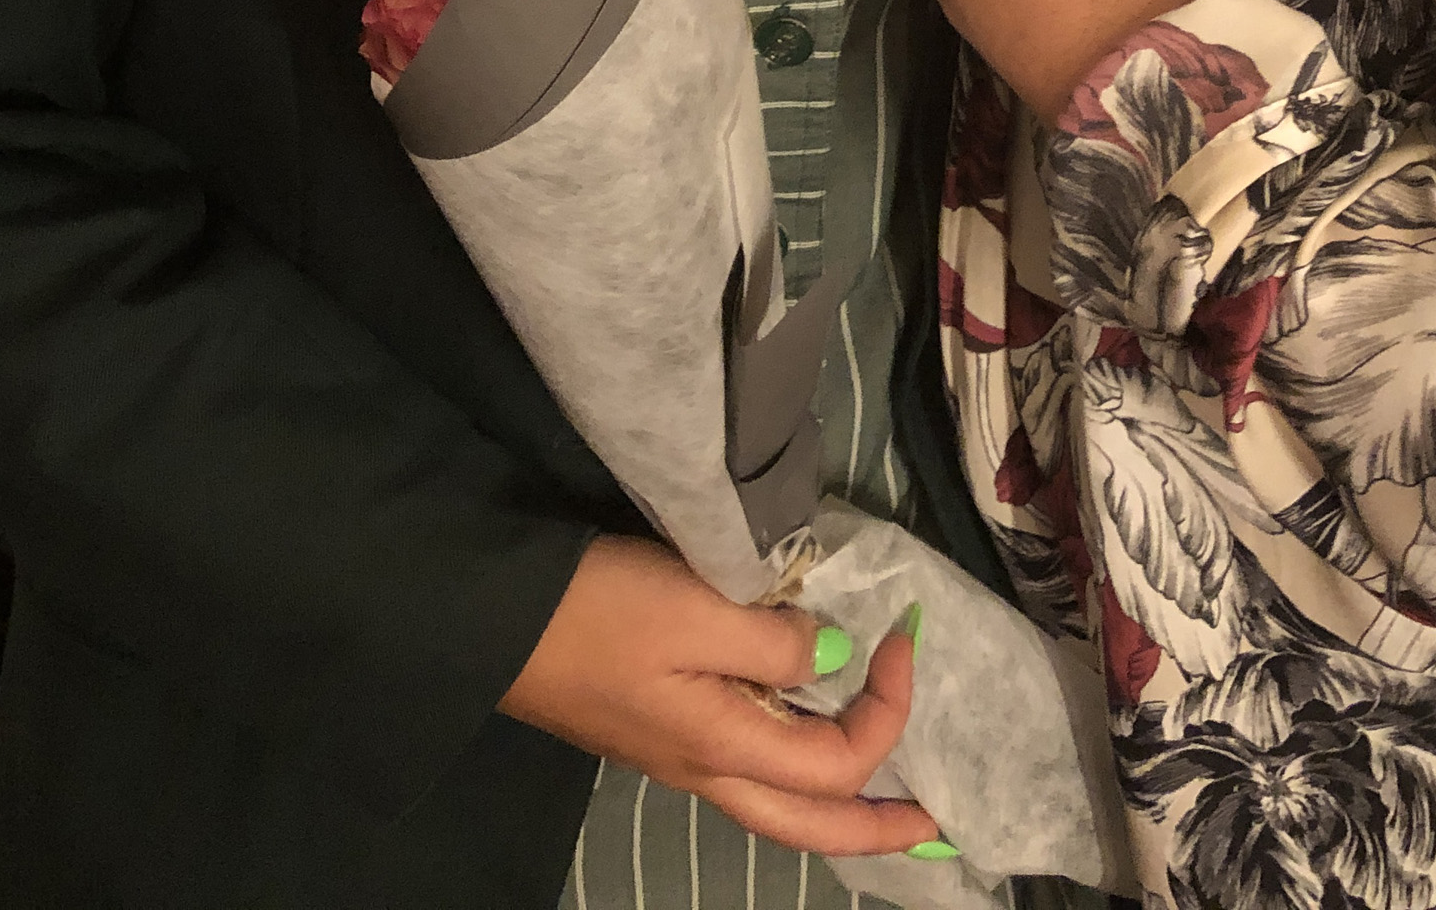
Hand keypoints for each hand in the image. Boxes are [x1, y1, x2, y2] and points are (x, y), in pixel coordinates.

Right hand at [502, 536, 941, 856]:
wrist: (498, 619)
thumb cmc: (601, 611)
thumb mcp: (697, 607)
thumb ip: (774, 639)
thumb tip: (834, 657)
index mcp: (724, 749)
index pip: (838, 762)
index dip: (888, 707)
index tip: (904, 635)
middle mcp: (708, 770)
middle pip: (810, 825)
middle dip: (879, 828)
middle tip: (937, 827)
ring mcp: (680, 755)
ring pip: (780, 802)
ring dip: (840, 800)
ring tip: (884, 784)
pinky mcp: (661, 728)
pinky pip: (751, 766)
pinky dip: (796, 762)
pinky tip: (804, 731)